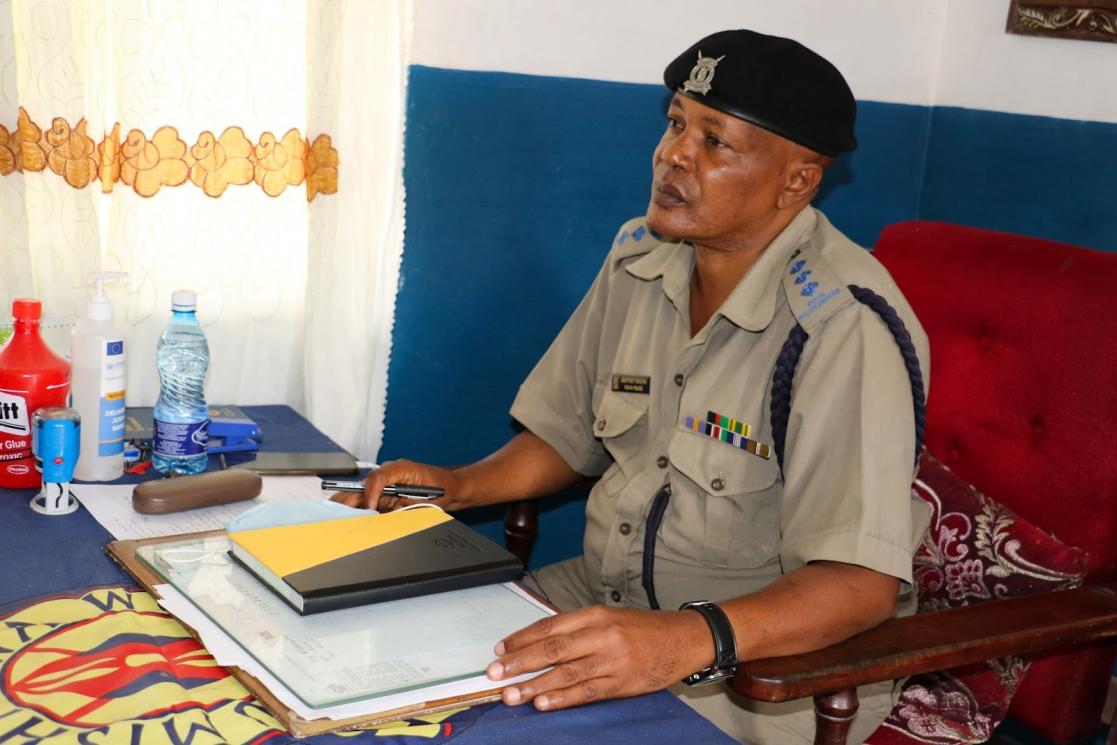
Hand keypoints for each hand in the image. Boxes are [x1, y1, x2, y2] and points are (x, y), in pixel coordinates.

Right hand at [329, 459, 463, 510]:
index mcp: (399, 468)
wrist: (451, 488)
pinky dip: (360, 510)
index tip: (369, 507)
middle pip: (364, 485)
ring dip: (350, 506)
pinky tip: (348, 519)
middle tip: (335, 512)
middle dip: (349, 498)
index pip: (377, 478)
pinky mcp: (387, 495)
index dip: (370, 493)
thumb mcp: (425, 497)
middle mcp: (389, 474)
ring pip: (363, 494)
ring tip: (335, 516)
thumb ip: (404, 505)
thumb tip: (386, 514)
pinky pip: (370, 502)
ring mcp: (387, 484)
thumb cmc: (441, 488)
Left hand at [485, 605, 711, 710]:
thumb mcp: (609, 618)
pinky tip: (543, 704)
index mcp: (595, 614)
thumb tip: (538, 643)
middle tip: (494, 673)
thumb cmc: (643, 629)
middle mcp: (601, 633)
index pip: (549, 626)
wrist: (684, 638)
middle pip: (551, 649)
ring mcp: (612, 659)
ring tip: (511, 695)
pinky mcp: (622, 681)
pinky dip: (562, 698)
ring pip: (565, 673)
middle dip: (518, 662)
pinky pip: (586, 692)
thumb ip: (577, 629)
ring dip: (534, 685)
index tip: (499, 650)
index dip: (521, 639)